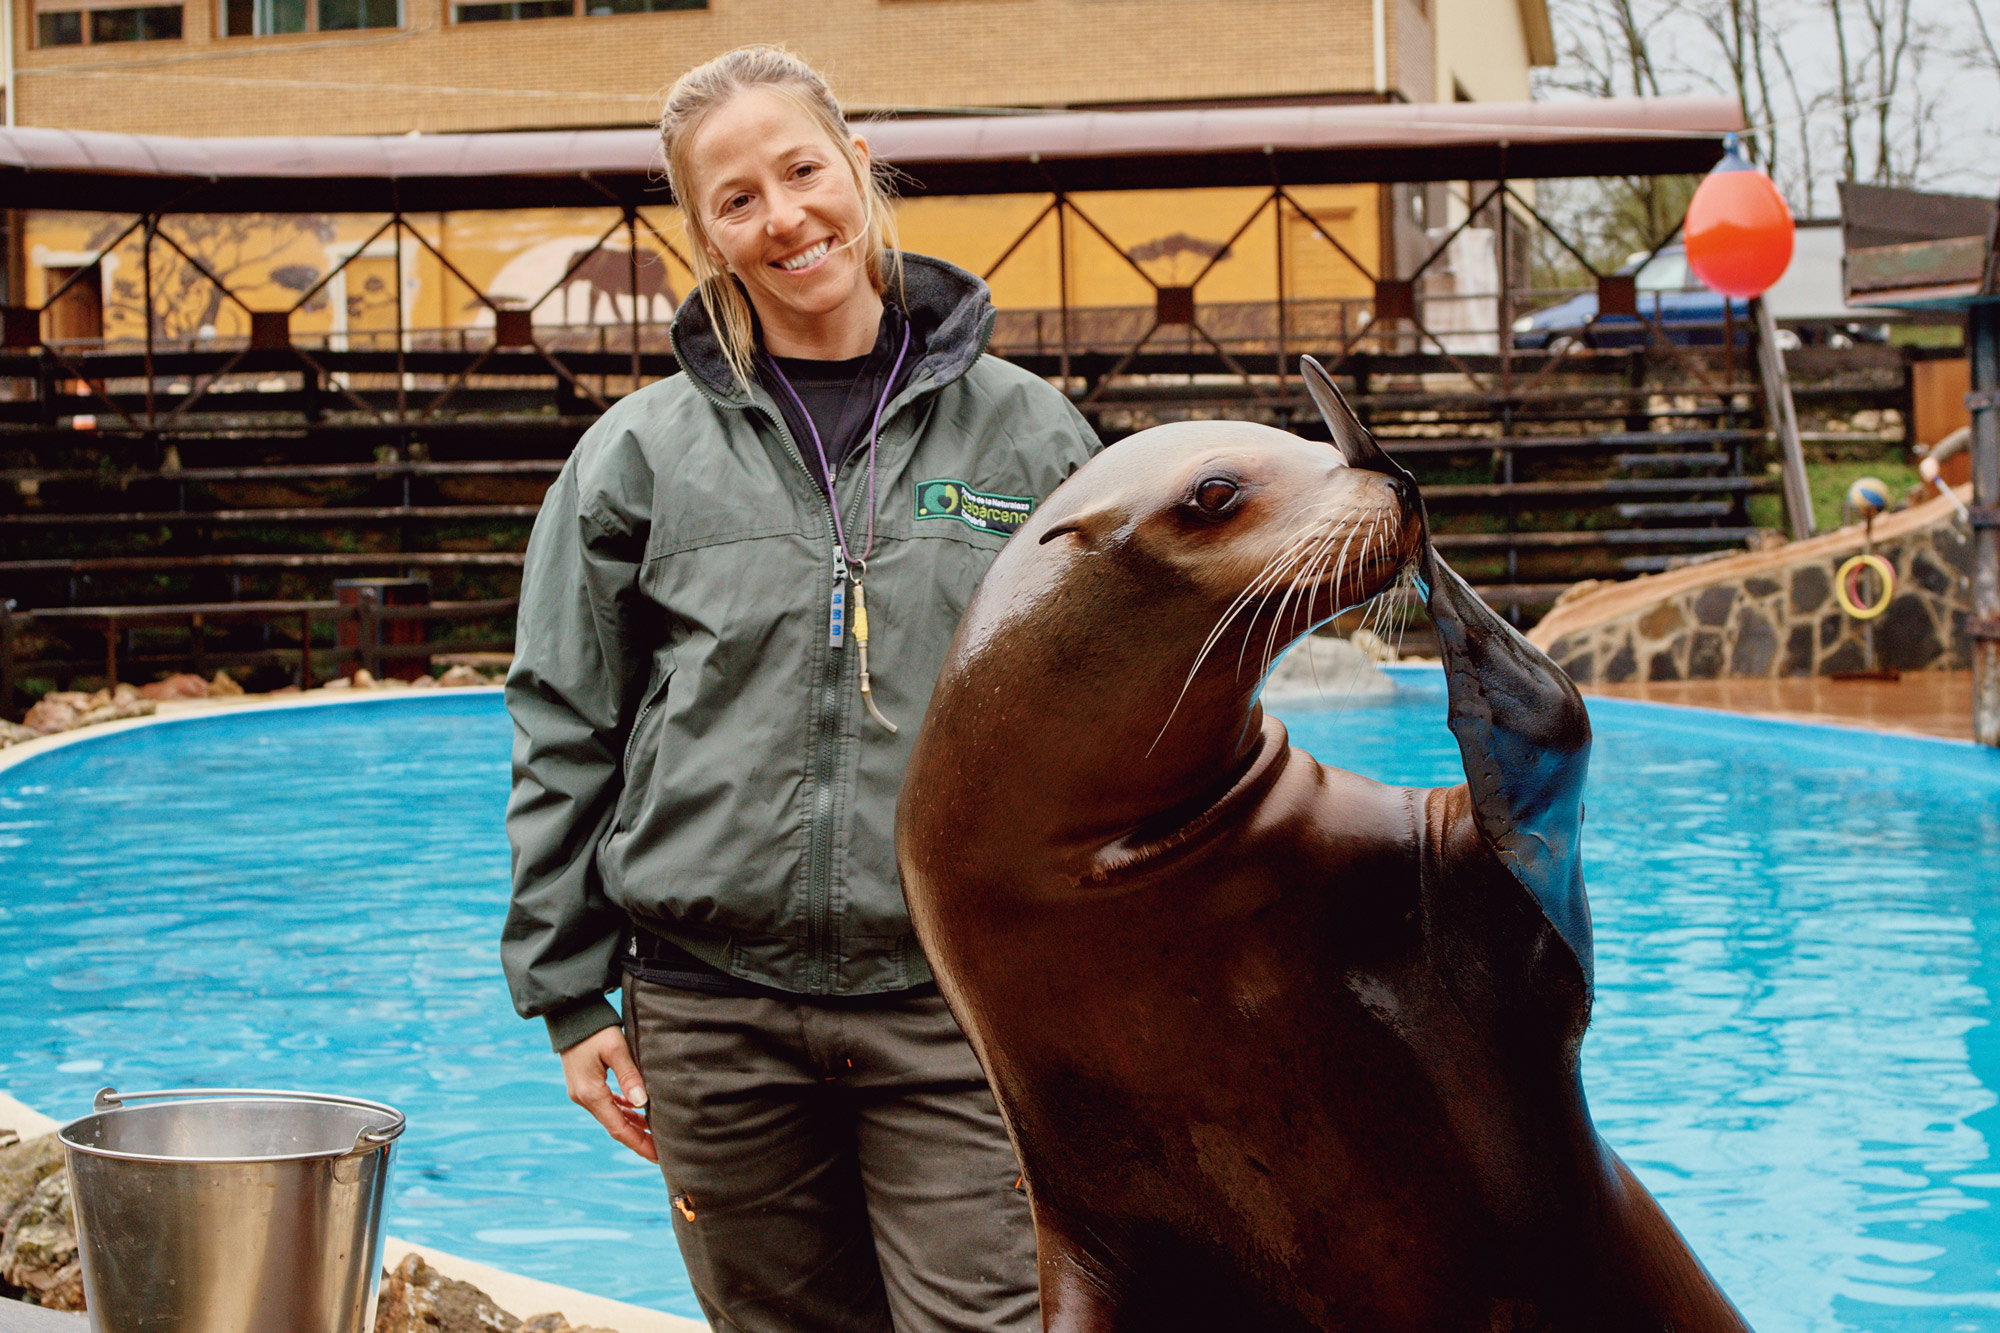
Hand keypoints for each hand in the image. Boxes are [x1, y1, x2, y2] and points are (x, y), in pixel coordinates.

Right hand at [559, 1026, 656, 1162]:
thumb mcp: (616, 1049)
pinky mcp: (585, 1084)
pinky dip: (623, 1111)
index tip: (658, 1156)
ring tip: (654, 1135)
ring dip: (632, 1125)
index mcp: (591, 1093)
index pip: (618, 1128)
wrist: (570, 1015)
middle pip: (615, 1126)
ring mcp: (582, 1092)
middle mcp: (584, 1098)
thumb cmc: (595, 1029)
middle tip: (661, 1152)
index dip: (639, 1143)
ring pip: (612, 1116)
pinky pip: (607, 1104)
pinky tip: (637, 1110)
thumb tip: (643, 1102)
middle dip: (638, 1139)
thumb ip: (629, 1076)